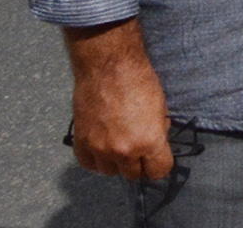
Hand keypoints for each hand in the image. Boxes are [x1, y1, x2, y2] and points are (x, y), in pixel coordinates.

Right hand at [63, 22, 172, 182]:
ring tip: (119, 145)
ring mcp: (99, 149)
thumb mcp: (161, 107)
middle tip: (139, 150)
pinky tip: (102, 147)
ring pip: (110, 172)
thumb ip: (158, 132)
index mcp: (149, 142)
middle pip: (134, 175)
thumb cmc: (140, 81)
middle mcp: (123, 152)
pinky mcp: (81, 143)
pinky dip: (96, 159)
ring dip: (116, 162)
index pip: (159, 171)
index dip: (160, 165)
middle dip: (139, 164)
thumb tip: (156, 145)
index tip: (158, 159)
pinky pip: (88, 164)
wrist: (109, 67)